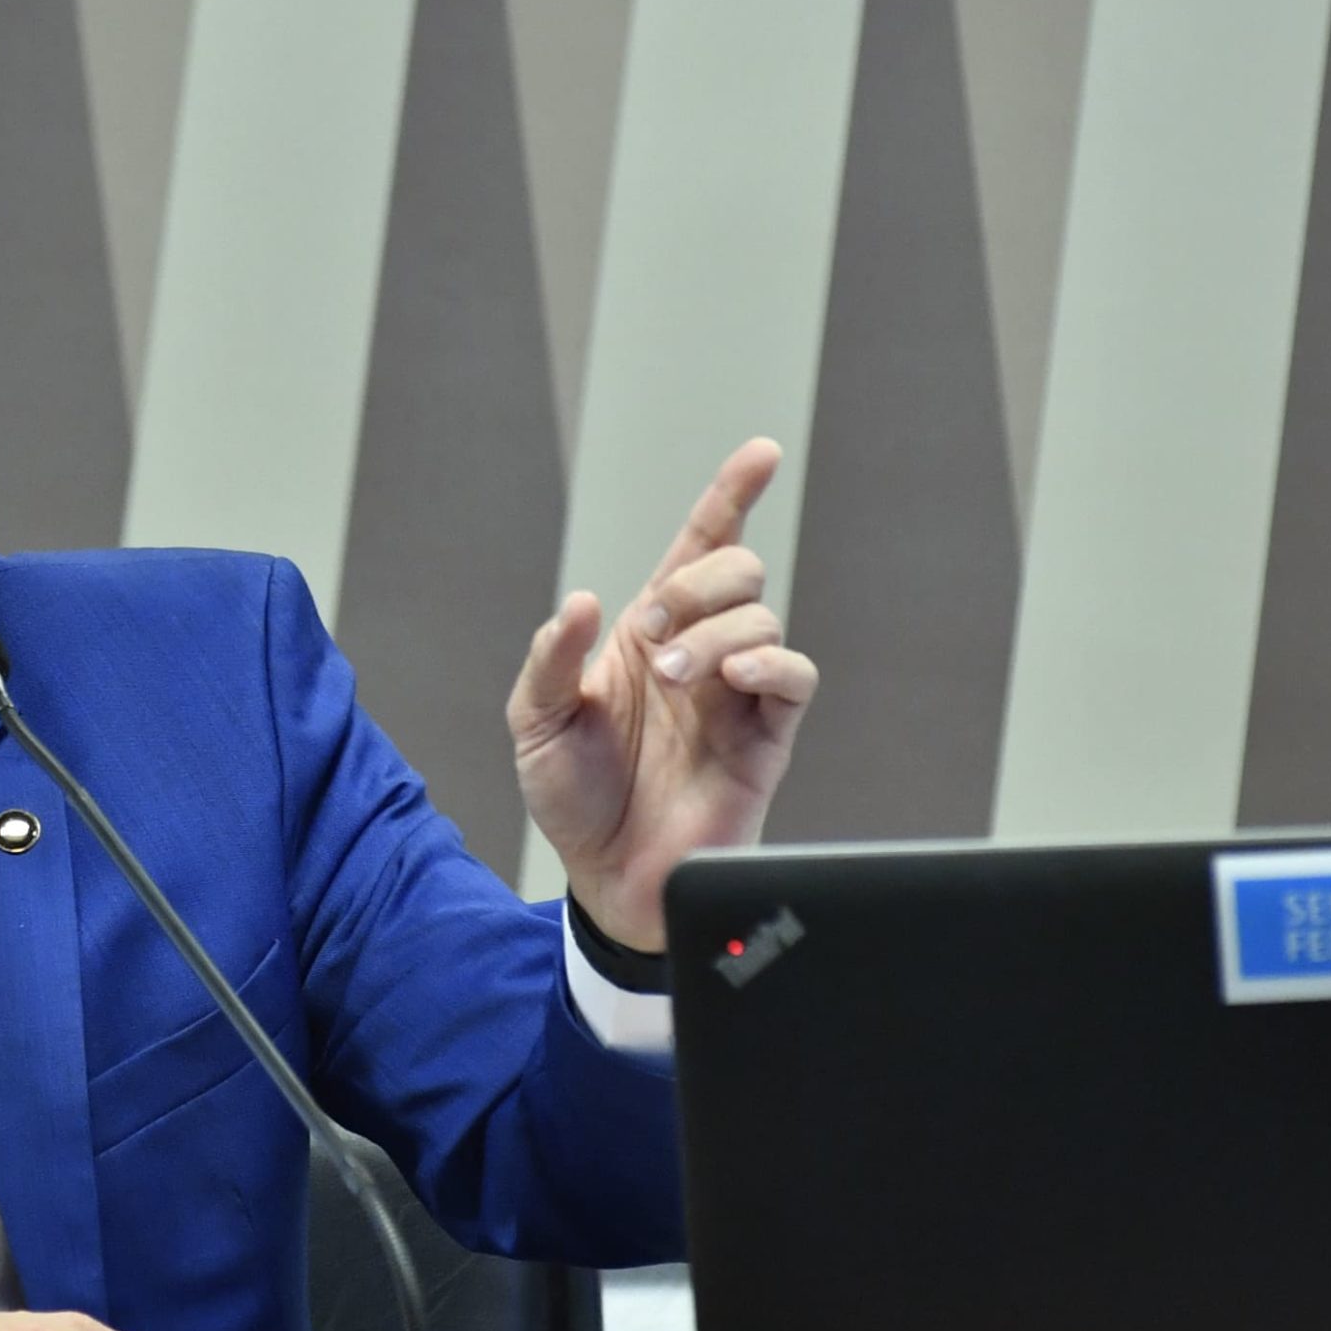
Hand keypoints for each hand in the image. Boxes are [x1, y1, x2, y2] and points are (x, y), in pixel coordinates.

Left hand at [507, 437, 817, 951]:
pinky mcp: (767, 736)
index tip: (761, 454)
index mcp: (648, 633)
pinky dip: (769, 660)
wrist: (606, 876)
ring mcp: (737, 692)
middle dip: (695, 582)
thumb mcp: (536, 722)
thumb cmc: (574, 798)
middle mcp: (700, 652)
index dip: (731, 496)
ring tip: (671, 679)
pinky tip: (733, 676)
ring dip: (713, 631)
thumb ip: (551, 659)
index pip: (699, 547)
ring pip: (764, 613)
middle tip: (651, 633)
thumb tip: (584, 602)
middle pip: (738, 568)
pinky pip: (794, 676)